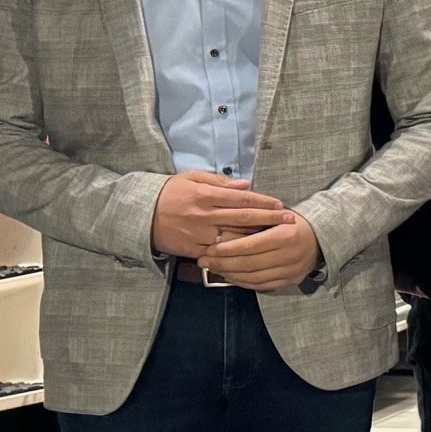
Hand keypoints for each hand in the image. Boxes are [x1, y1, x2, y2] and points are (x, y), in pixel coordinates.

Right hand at [149, 169, 283, 258]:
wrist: (140, 215)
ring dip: (258, 237)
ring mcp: (199, 234)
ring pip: (235, 238)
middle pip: (244, 218)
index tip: (281, 205)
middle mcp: (204, 215)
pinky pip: (220, 252)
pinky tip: (254, 252)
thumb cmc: (169, 193)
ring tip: (278, 236)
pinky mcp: (193, 249)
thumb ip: (219, 182)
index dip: (264, 202)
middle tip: (290, 220)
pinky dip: (237, 252)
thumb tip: (246, 185)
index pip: (242, 199)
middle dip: (270, 219)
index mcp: (205, 195)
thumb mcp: (191, 178)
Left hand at [199, 207, 320, 290]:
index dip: (227, 249)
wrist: (322, 237)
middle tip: (204, 261)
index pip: (251, 245)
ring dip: (230, 274)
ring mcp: (291, 270)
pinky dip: (244, 282)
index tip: (209, 249)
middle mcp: (289, 254)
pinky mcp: (290, 280)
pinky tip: (231, 277)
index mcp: (286, 235)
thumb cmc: (293, 222)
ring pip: (254, 277)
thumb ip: (254, 219)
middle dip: (223, 263)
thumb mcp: (277, 214)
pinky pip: (262, 285)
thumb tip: (222, 227)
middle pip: (249, 263)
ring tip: (213, 269)